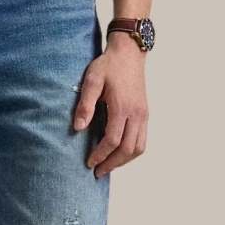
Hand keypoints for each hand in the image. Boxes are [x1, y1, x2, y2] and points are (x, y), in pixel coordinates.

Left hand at [73, 40, 148, 176]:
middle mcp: (136, 114)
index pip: (113, 140)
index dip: (100, 154)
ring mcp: (143, 114)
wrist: (129, 53)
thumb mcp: (92, 80)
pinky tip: (120, 154)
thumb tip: (78, 128)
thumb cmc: (108, 65)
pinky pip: (142, 140)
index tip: (89, 163)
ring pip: (138, 148)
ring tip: (108, 165)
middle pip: (128, 149)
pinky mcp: (145, 114)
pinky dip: (132, 152)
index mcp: (122, 107)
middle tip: (97, 172)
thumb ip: (85, 105)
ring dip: (124, 161)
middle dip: (112, 163)